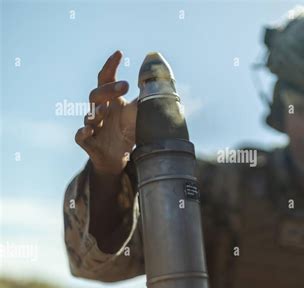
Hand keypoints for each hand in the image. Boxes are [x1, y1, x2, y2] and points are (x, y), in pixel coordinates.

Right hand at [75, 50, 136, 175]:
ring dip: (96, 111)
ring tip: (104, 110)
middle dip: (109, 89)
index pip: (106, 78)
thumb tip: (163, 83)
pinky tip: (88, 130)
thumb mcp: (139, 114)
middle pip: (96, 94)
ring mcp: (92, 126)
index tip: (119, 53)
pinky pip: (81, 136)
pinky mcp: (88, 142)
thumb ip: (147, 99)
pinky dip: (83, 132)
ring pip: (89, 115)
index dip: (111, 66)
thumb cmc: (127, 132)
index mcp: (111, 101)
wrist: (117, 158)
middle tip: (125, 85)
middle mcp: (99, 110)